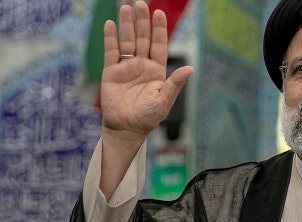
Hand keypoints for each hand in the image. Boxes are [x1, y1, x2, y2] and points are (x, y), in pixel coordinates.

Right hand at [101, 1, 193, 143]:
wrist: (127, 129)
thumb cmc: (148, 117)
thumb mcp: (164, 100)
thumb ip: (175, 84)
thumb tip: (190, 68)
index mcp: (157, 71)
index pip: (158, 45)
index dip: (159, 29)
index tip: (159, 13)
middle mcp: (142, 65)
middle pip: (142, 38)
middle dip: (142, 21)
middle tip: (141, 4)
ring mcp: (126, 68)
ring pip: (127, 41)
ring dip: (126, 25)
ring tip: (126, 8)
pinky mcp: (111, 72)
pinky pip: (111, 52)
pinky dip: (110, 38)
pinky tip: (110, 24)